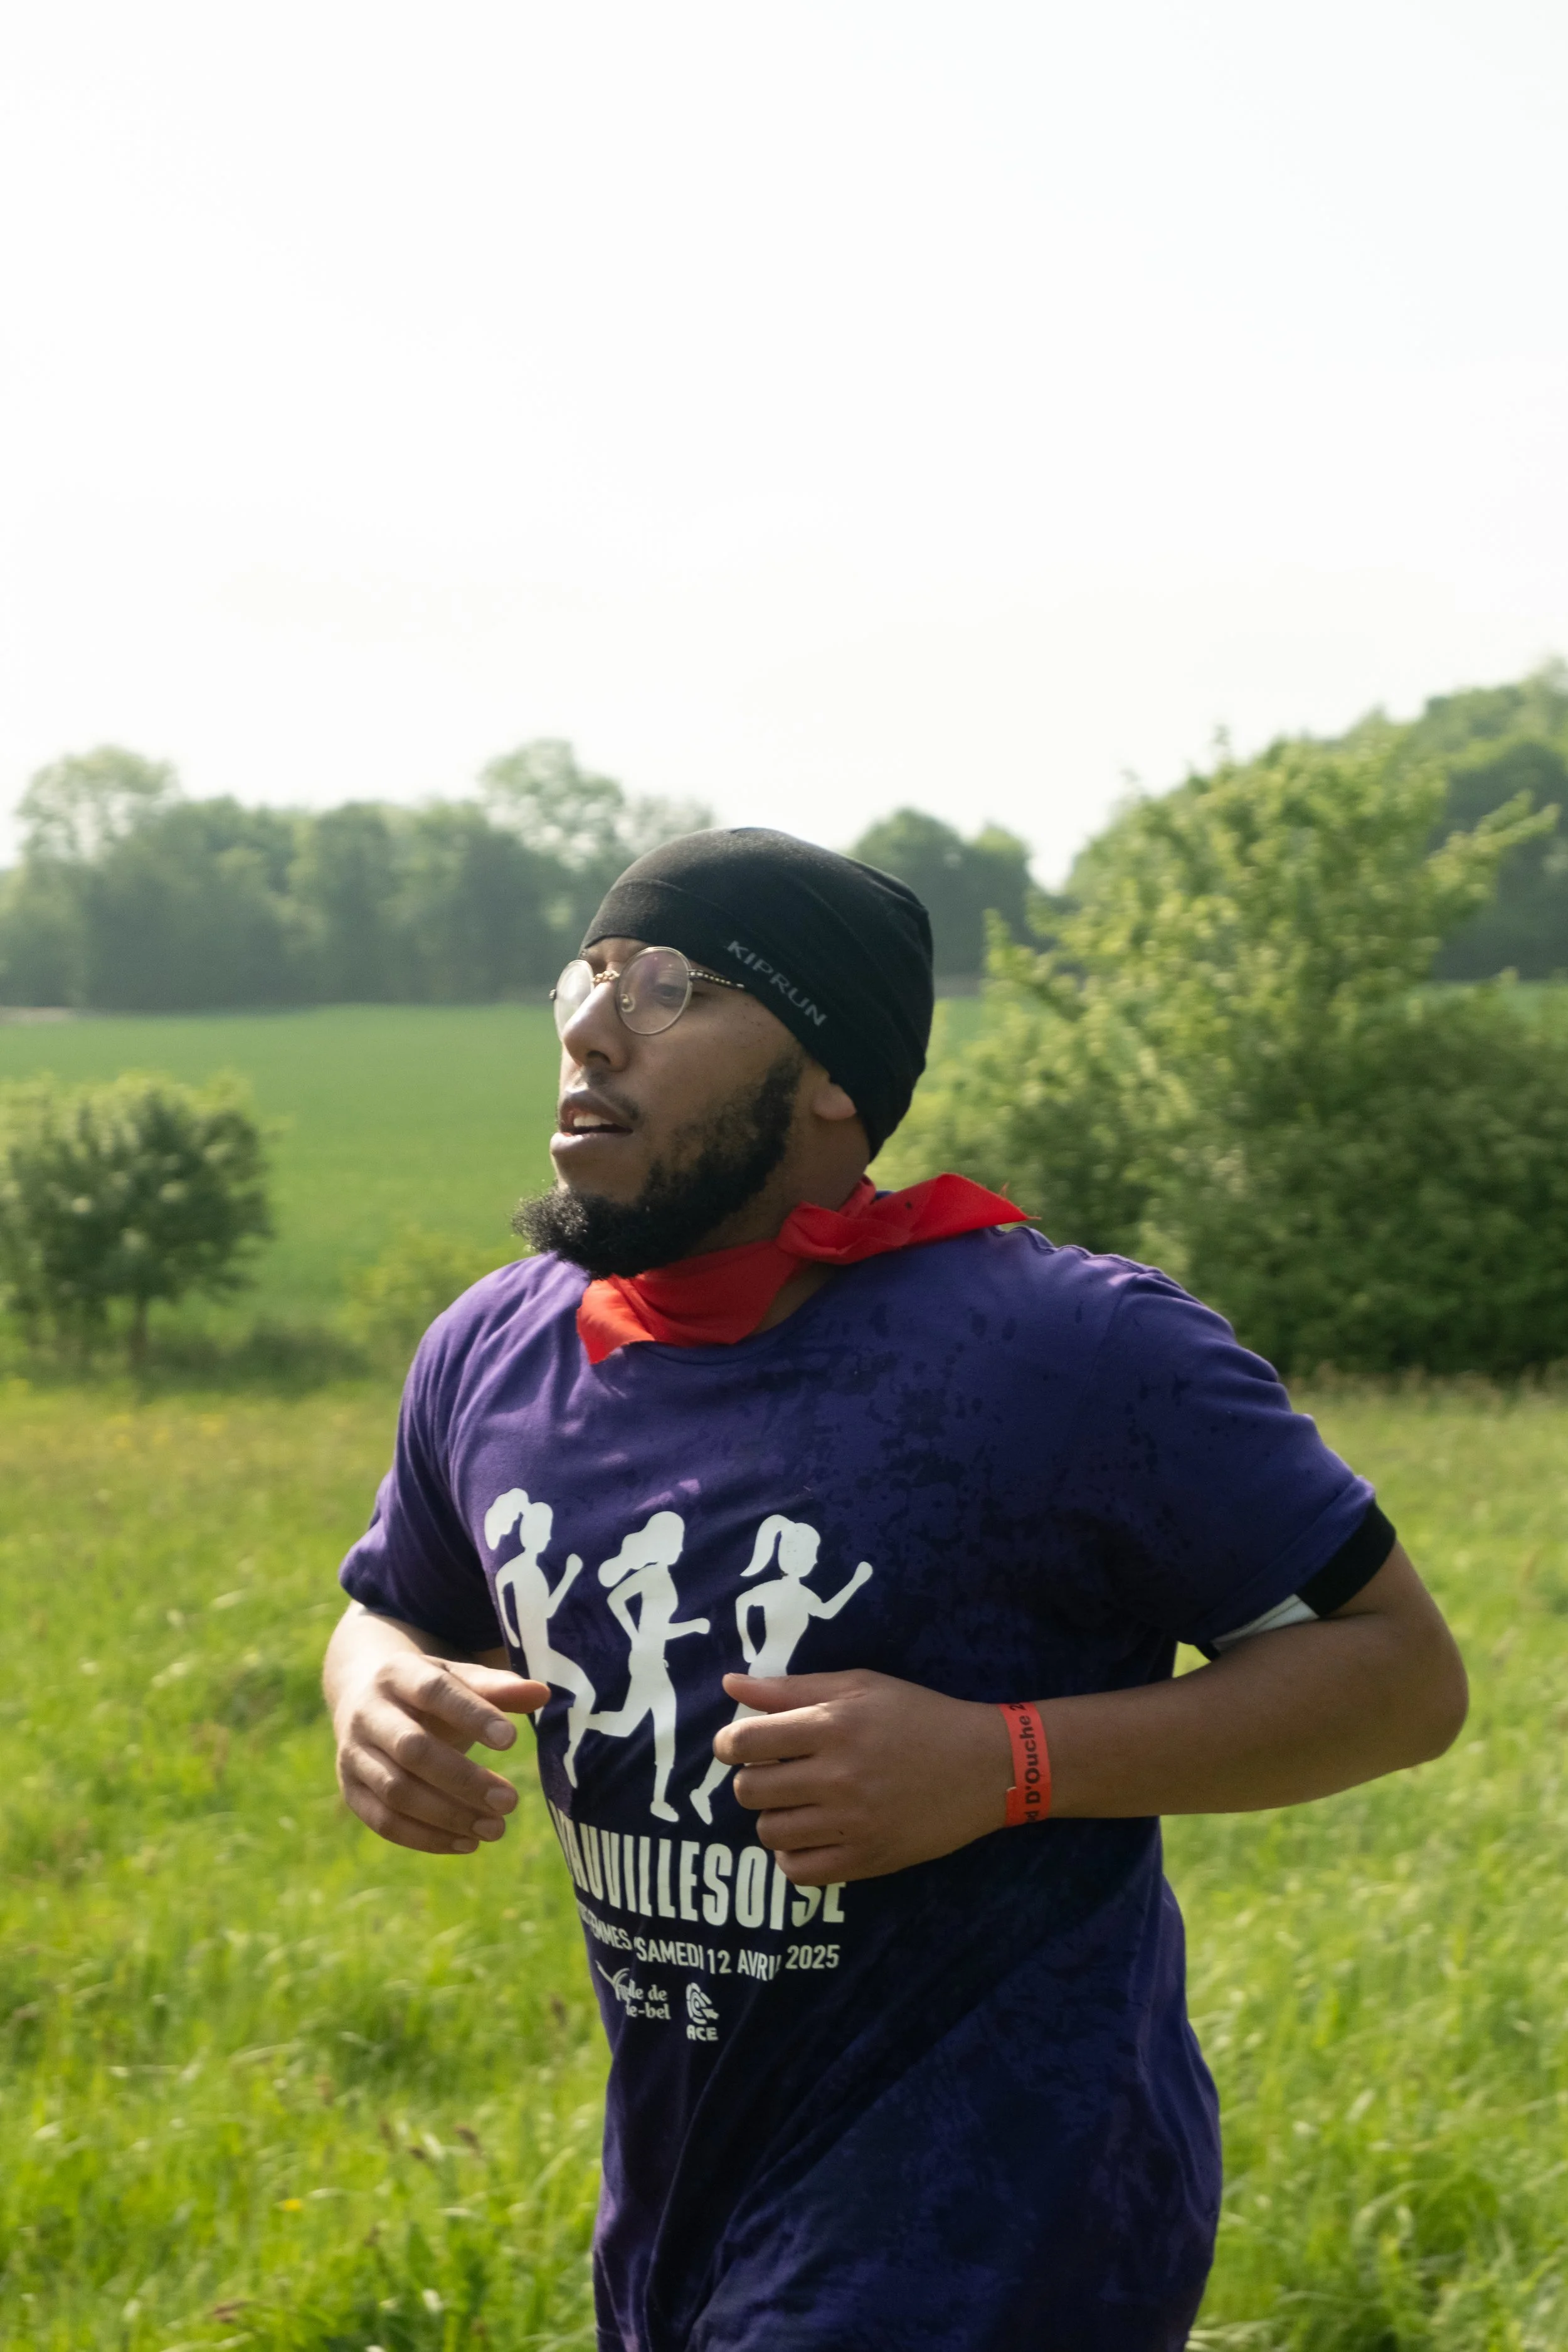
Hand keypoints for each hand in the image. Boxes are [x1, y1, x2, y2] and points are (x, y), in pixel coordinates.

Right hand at [333, 1653, 546, 1855]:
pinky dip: (426, 1838)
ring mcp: (353, 1754)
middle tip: (511, 1801)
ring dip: (448, 1815)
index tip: (512, 1739)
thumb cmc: (428, 1692)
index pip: (434, 1691)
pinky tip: (467, 1843)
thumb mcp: (458, 1678)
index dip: (472, 1714)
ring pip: (397, 1791)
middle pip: (412, 1749)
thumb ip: (497, 1688)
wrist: (363, 1698)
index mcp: (397, 1674)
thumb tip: (542, 1694)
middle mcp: (367, 1713)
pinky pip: (384, 1821)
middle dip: (463, 1779)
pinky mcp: (351, 1790)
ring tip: (496, 1828)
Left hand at [714, 1669, 1012, 1884]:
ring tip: (797, 1802)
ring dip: (773, 1816)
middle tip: (775, 1772)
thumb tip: (730, 1685)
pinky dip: (792, 1855)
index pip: (746, 1742)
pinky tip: (810, 1833)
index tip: (736, 1746)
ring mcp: (853, 1823)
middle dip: (751, 1779)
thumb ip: (791, 1688)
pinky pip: (798, 1872)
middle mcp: (839, 1776)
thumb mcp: (859, 1686)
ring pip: (769, 1833)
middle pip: (750, 1791)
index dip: (728, 1745)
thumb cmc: (918, 1715)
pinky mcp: (867, 1860)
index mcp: (833, 1725)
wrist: (984, 1766)